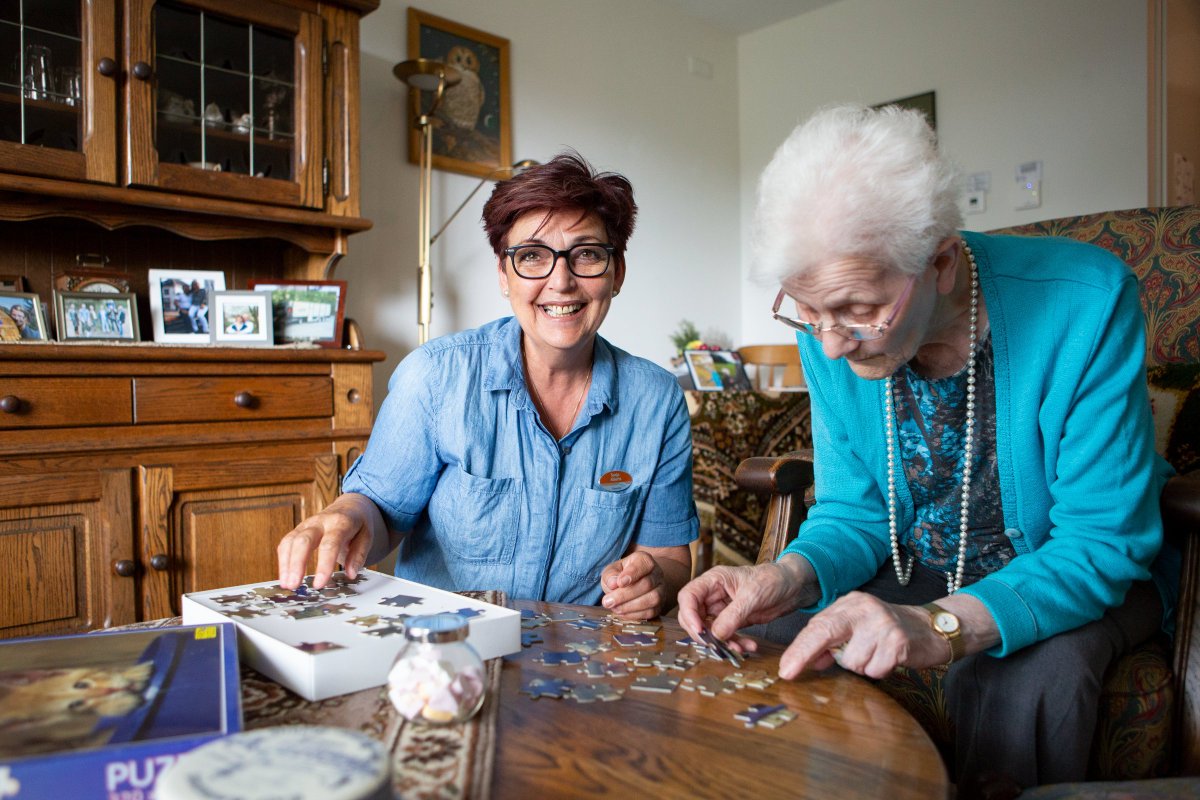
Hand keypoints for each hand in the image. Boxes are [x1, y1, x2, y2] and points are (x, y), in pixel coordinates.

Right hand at [276, 493, 378, 589]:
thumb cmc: (358, 524)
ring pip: (290, 541)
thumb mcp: (367, 536)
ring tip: (287, 585)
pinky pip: (286, 543)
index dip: (323, 565)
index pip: (330, 544)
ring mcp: (307, 524)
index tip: (319, 584)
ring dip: (286, 564)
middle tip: (294, 585)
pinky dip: (283, 560)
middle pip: (304, 540)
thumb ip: (359, 555)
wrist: (350, 506)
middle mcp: (320, 521)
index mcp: (341, 522)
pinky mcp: (299, 529)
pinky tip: (285, 576)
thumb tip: (351, 574)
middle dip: (297, 564)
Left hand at [600, 552, 666, 619]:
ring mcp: (660, 590)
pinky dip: (634, 615)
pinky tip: (622, 613)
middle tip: (608, 601)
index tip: (619, 583)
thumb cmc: (621, 575)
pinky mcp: (659, 605)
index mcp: (644, 560)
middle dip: (625, 595)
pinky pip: (651, 612)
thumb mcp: (612, 570)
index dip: (632, 574)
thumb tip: (613, 584)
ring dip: (630, 606)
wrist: (635, 584)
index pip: (643, 564)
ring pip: (652, 599)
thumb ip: (610, 575)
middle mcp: (656, 574)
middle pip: (647, 584)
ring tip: (614, 608)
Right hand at [676, 557, 812, 653]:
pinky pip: (726, 636)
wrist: (794, 586)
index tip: (700, 631)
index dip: (689, 614)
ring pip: (710, 630)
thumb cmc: (774, 579)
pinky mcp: (734, 620)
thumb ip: (733, 615)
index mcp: (714, 580)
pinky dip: (735, 644)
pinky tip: (750, 647)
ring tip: (739, 649)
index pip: (688, 596)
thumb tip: (716, 634)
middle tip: (716, 645)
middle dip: (703, 633)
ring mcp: (723, 609)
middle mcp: (714, 594)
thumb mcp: (753, 595)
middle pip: (694, 616)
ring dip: (722, 642)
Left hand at [778, 592, 950, 679]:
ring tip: (875, 656)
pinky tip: (889, 660)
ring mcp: (882, 624)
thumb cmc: (888, 632)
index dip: (799, 648)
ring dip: (861, 666)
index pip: (818, 625)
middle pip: (826, 632)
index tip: (785, 668)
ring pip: (852, 661)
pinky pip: (875, 670)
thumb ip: (834, 642)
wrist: (931, 629)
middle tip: (788, 673)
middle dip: (804, 654)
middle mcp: (865, 609)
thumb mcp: (857, 631)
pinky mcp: (899, 641)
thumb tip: (812, 660)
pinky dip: (879, 671)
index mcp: (850, 604)